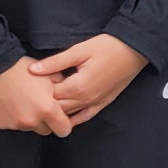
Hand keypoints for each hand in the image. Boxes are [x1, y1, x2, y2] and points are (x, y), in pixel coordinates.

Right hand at [0, 58, 73, 136]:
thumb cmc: (23, 69)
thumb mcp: (50, 74)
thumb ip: (62, 89)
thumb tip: (67, 96)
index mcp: (47, 110)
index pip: (64, 130)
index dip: (64, 124)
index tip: (61, 117)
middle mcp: (31, 121)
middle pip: (46, 130)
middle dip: (47, 122)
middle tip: (41, 106)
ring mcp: (14, 125)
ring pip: (29, 128)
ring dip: (30, 119)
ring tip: (24, 101)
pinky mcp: (0, 124)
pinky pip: (12, 125)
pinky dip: (14, 117)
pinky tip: (11, 103)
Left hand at [30, 33, 146, 125]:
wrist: (134, 50)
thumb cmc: (107, 47)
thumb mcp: (80, 50)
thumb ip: (55, 62)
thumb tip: (33, 70)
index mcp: (77, 87)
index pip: (49, 96)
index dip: (39, 90)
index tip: (34, 83)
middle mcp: (85, 100)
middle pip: (57, 108)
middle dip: (46, 102)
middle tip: (36, 93)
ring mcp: (95, 103)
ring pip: (69, 115)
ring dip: (57, 111)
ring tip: (46, 104)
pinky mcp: (103, 103)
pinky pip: (85, 117)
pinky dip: (73, 120)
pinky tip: (64, 118)